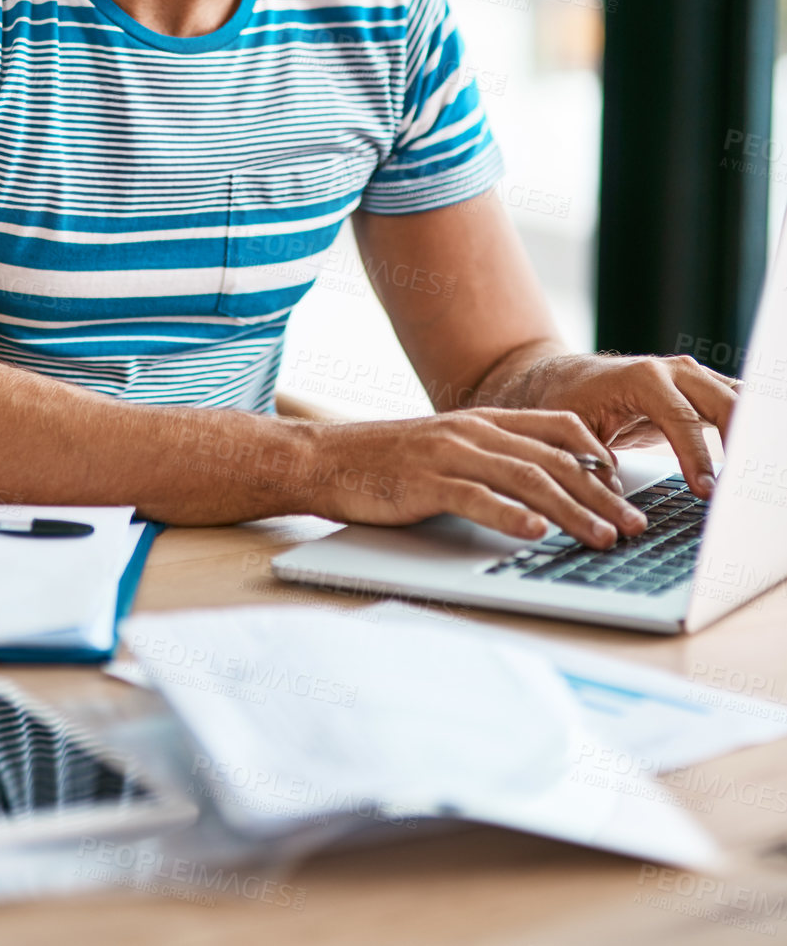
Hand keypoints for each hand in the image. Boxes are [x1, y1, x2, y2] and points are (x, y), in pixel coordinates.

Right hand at [306, 409, 647, 547]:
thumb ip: (489, 460)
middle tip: (634, 526)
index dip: (598, 456)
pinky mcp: (425, 483)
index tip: (624, 486)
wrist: (325, 459)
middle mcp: (472, 431)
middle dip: (602, 495)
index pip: (557, 427)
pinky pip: (477, 498)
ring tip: (603, 538)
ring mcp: (448, 455)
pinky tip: (537, 535)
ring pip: (527, 480)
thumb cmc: (385, 462)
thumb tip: (542, 490)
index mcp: (482, 420)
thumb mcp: (445, 448)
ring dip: (573, 512)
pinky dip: (511, 517)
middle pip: (553, 460)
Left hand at [524, 352, 737, 499]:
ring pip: (737, 400)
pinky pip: (735, 404)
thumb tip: (613, 489)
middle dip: (740, 442)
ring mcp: (691, 378)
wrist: (567, 379)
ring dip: (751, 433)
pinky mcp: (700, 391)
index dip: (697, 457)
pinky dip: (749, 426)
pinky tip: (757, 455)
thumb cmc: (567, 400)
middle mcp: (673, 371)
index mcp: (643, 378)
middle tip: (742, 487)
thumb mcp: (570, 429)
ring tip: (755, 473)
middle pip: (724, 403)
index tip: (706, 491)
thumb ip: (591, 455)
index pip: (682, 419)